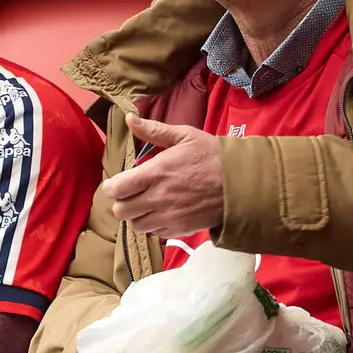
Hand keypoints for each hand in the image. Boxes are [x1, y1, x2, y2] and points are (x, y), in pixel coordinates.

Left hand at [101, 114, 223, 238]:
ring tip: (146, 203)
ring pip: (135, 225)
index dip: (112, 187)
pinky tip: (161, 212)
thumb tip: (129, 119)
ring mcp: (169, 217)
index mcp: (156, 173)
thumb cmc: (211, 155)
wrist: (240, 183)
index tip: (117, 183)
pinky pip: (154, 233)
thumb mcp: (184, 136)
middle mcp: (159, 198)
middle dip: (122, 202)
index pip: (116, 189)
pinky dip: (153, 225)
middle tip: (132, 193)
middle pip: (121, 211)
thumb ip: (153, 130)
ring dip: (136, 215)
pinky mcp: (179, 230)